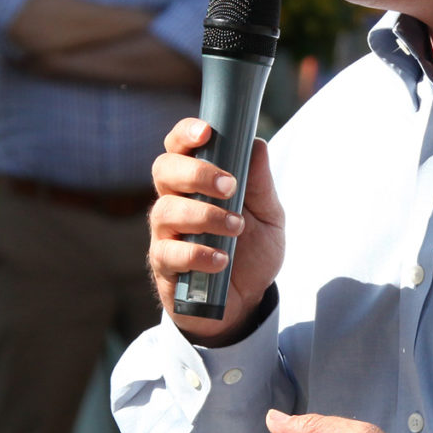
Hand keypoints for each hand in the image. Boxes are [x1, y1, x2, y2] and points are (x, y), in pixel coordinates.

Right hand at [148, 118, 285, 340]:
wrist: (249, 300)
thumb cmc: (252, 250)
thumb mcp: (268, 216)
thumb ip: (260, 184)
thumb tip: (256, 144)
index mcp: (197, 183)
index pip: (179, 148)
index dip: (185, 134)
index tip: (205, 132)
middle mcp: (175, 202)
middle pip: (164, 171)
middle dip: (196, 173)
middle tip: (230, 187)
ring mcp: (166, 234)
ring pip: (165, 211)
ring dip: (203, 216)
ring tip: (235, 228)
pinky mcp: (165, 268)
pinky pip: (168, 253)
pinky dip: (196, 253)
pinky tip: (221, 259)